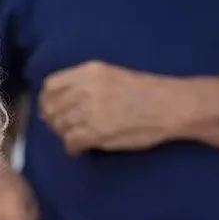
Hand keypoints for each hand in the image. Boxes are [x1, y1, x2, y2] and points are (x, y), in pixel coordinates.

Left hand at [39, 60, 189, 155]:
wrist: (171, 105)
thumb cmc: (146, 91)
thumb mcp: (111, 75)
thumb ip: (85, 84)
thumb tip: (61, 102)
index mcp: (90, 71)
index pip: (50, 86)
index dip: (47, 100)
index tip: (51, 109)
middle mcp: (86, 88)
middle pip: (52, 108)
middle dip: (54, 121)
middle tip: (64, 128)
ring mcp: (90, 110)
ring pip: (60, 126)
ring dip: (65, 135)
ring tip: (77, 137)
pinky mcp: (97, 131)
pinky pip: (71, 142)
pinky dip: (73, 148)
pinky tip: (82, 148)